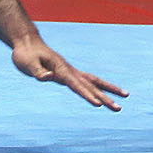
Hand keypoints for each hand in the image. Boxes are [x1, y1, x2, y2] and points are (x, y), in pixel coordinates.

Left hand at [12, 38, 126, 110]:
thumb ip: (37, 71)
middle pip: (91, 86)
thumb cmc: (25, 55)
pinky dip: (98, 87)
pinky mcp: (68, 73)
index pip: (77, 86)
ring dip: (109, 90)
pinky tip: (104, 93)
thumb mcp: (27, 64)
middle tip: (119, 109)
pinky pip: (88, 81)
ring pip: (94, 82)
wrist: (27, 43)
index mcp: (61, 70)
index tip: (98, 105)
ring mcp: (71, 71)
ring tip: (126, 96)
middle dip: (105, 97)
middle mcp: (69, 71)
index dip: (87, 96)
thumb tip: (47, 77)